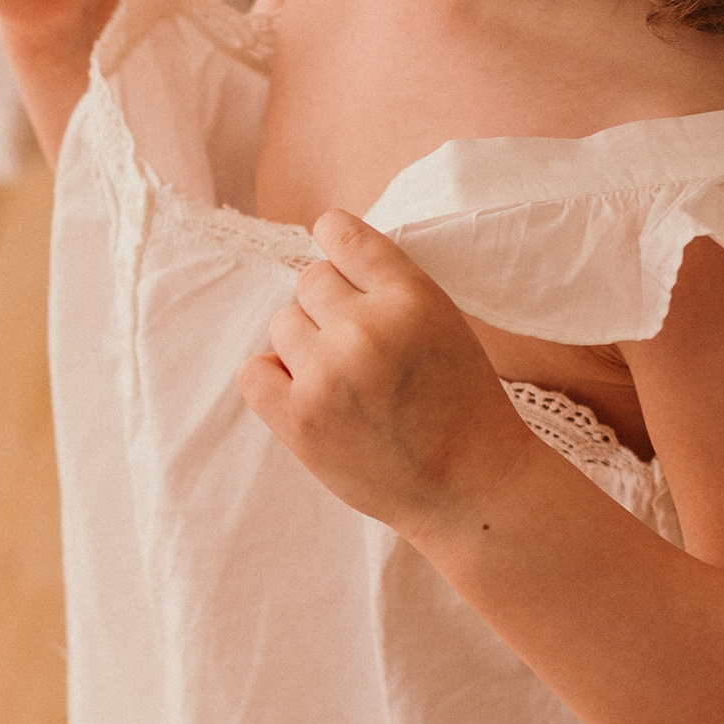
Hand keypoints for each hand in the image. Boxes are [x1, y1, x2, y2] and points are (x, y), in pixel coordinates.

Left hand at [238, 212, 539, 538]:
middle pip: (310, 281)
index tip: (335, 254)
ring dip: (304, 344)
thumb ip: (390, 290)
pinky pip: (253, 371)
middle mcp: (366, 328)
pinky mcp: (300, 419)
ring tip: (342, 379)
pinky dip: (272, 377)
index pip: (343, 236)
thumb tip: (327, 258)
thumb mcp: (445, 324)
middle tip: (360, 348)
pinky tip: (305, 394)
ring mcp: (328, 374)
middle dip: (329, 308)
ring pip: (283, 323)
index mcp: (411, 296)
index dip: (334, 240)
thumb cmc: (462, 406)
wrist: (471, 488)